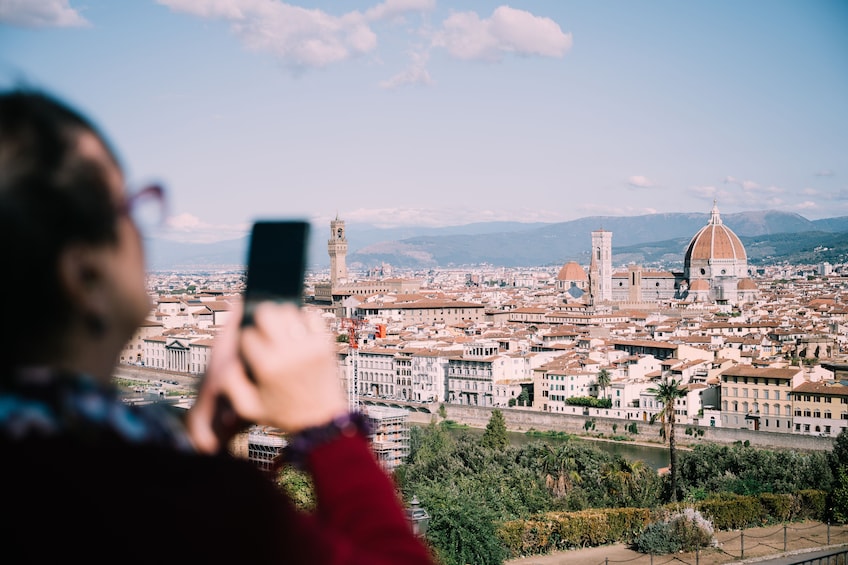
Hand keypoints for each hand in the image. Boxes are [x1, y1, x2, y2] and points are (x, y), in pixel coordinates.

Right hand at [186, 302, 347, 453]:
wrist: (321, 421)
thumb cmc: (283, 414)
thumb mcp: (248, 407)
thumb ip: (230, 384)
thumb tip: (227, 359)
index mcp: (267, 366)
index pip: (246, 335)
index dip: (244, 339)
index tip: (249, 348)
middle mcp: (288, 352)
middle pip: (266, 312)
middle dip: (259, 318)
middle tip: (262, 329)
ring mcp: (309, 345)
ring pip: (288, 310)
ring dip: (280, 316)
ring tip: (279, 329)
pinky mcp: (325, 343)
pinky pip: (311, 315)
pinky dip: (303, 318)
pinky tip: (298, 330)